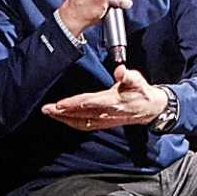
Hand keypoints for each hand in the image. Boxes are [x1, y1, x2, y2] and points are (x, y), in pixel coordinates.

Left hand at [39, 65, 167, 130]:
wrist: (150, 109)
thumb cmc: (141, 92)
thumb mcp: (138, 80)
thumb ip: (128, 76)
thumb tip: (120, 70)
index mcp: (113, 102)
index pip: (90, 103)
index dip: (74, 104)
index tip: (60, 104)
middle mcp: (106, 113)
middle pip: (80, 114)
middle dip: (62, 112)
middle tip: (46, 109)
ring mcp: (103, 120)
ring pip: (80, 121)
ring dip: (63, 118)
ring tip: (49, 113)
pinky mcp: (102, 123)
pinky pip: (83, 125)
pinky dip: (70, 122)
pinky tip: (61, 118)